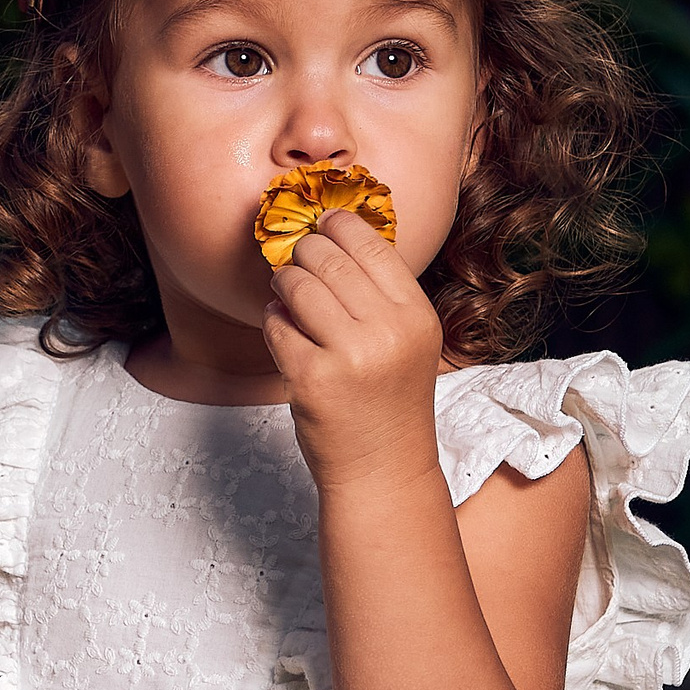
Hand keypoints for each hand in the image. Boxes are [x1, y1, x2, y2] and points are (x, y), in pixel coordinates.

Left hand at [264, 208, 444, 489]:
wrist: (382, 467)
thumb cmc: (388, 400)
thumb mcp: (406, 341)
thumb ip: (380, 294)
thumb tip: (332, 236)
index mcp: (416, 316)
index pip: (372, 245)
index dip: (339, 225)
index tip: (322, 222)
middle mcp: (387, 331)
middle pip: (328, 259)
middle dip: (302, 252)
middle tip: (295, 259)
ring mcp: (348, 355)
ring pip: (297, 286)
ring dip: (283, 284)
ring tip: (285, 294)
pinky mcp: (310, 378)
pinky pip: (276, 326)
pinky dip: (273, 322)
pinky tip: (282, 327)